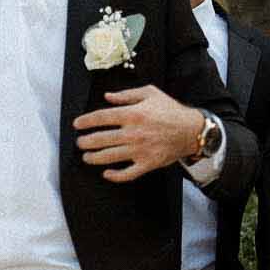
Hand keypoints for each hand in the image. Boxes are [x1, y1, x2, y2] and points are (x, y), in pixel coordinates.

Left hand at [74, 87, 204, 181]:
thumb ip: (126, 95)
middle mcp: (133, 133)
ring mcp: (140, 150)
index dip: (86, 121)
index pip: (102, 118)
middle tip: (80, 142)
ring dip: (93, 158)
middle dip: (86, 142)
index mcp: (133, 114)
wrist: (192, 130)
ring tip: (86, 157)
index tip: (77, 124)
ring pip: (109, 157)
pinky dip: (115, 176)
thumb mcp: (150, 93)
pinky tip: (106, 173)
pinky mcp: (147, 163)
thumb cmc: (171, 110)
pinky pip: (127, 174)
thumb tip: (107, 96)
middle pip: (101, 139)